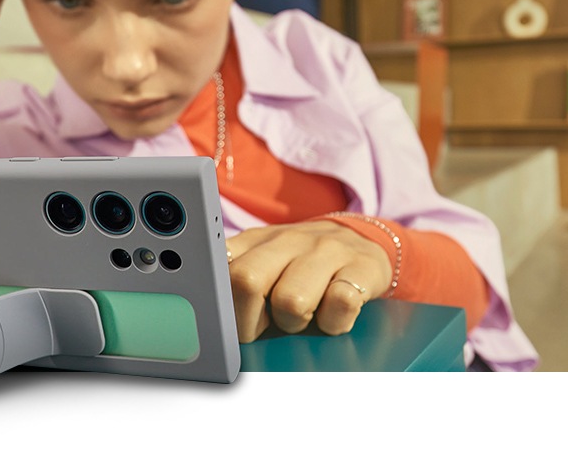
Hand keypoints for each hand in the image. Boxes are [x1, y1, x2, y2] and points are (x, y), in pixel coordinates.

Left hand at [225, 220, 392, 342]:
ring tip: (304, 316)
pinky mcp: (362, 266)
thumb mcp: (264, 263)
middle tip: (265, 327)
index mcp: (255, 241)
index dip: (217, 305)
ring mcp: (326, 250)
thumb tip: (204, 316)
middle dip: (250, 321)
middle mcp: (288, 240)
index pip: (219, 269)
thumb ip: (232, 279)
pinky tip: (332, 314)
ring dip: (295, 323)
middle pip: (246, 282)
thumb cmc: (303, 266)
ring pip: (291, 300)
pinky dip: (333, 321)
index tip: (221, 324)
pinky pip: (340, 303)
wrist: (363, 241)